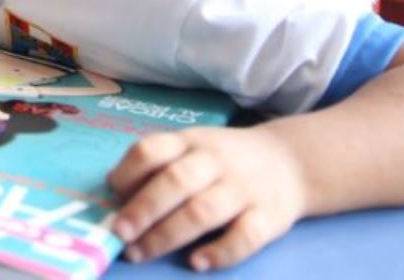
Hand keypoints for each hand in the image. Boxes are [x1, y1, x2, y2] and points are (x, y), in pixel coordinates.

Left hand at [108, 125, 306, 270]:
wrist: (292, 162)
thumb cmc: (226, 160)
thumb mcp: (193, 148)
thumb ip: (158, 164)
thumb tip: (112, 187)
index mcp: (190, 142)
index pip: (153, 149)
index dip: (128, 172)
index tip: (112, 195)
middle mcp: (216, 161)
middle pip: (175, 181)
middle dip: (143, 209)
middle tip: (118, 233)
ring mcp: (243, 189)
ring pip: (203, 210)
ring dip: (167, 234)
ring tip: (140, 252)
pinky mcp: (269, 217)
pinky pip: (245, 236)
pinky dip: (220, 252)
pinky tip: (197, 262)